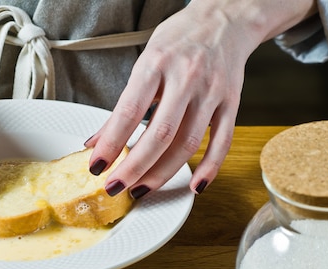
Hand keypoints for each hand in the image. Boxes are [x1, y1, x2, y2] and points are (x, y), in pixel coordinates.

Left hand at [86, 0, 316, 197]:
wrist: (224, 19)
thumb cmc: (178, 42)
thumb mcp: (144, 64)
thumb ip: (121, 107)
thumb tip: (95, 143)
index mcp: (156, 65)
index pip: (129, 111)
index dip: (111, 143)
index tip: (96, 166)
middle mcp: (186, 78)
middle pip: (161, 133)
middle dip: (134, 166)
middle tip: (115, 186)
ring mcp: (212, 92)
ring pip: (188, 143)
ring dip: (162, 173)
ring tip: (141, 190)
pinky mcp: (231, 103)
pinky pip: (222, 141)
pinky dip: (209, 167)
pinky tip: (194, 186)